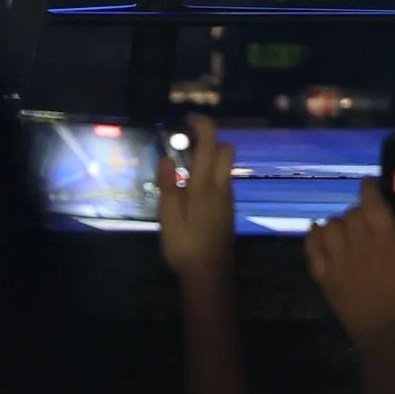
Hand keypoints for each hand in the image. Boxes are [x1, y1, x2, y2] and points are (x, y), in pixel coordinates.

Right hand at [156, 133, 236, 280]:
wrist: (209, 274)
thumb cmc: (184, 245)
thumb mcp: (168, 217)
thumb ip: (168, 185)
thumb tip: (166, 157)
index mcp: (204, 185)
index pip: (210, 143)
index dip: (202, 124)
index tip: (187, 119)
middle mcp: (220, 187)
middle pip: (226, 149)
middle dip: (210, 138)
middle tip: (187, 142)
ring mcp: (227, 198)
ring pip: (225, 166)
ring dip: (211, 156)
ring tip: (185, 165)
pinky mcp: (227, 210)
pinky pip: (223, 181)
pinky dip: (211, 173)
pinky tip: (193, 188)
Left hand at [305, 178, 394, 344]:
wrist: (390, 335)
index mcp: (385, 238)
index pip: (371, 201)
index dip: (369, 187)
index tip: (370, 184)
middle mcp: (358, 244)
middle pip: (351, 214)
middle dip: (359, 211)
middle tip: (367, 219)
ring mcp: (338, 262)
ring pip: (330, 227)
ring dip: (339, 224)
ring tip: (347, 230)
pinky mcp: (325, 279)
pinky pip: (311, 250)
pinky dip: (312, 237)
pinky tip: (316, 231)